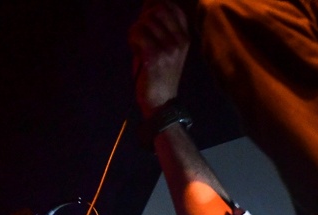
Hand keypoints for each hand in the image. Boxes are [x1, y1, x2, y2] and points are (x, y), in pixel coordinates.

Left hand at [129, 1, 190, 115]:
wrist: (160, 101)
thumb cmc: (159, 73)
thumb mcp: (166, 47)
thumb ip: (159, 25)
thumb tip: (149, 2)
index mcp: (185, 37)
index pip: (172, 7)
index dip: (155, 5)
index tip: (146, 17)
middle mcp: (180, 41)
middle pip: (157, 10)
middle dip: (143, 18)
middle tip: (140, 32)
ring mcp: (169, 49)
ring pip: (145, 21)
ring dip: (135, 30)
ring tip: (137, 44)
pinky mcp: (155, 56)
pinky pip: (137, 33)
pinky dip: (132, 39)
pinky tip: (135, 49)